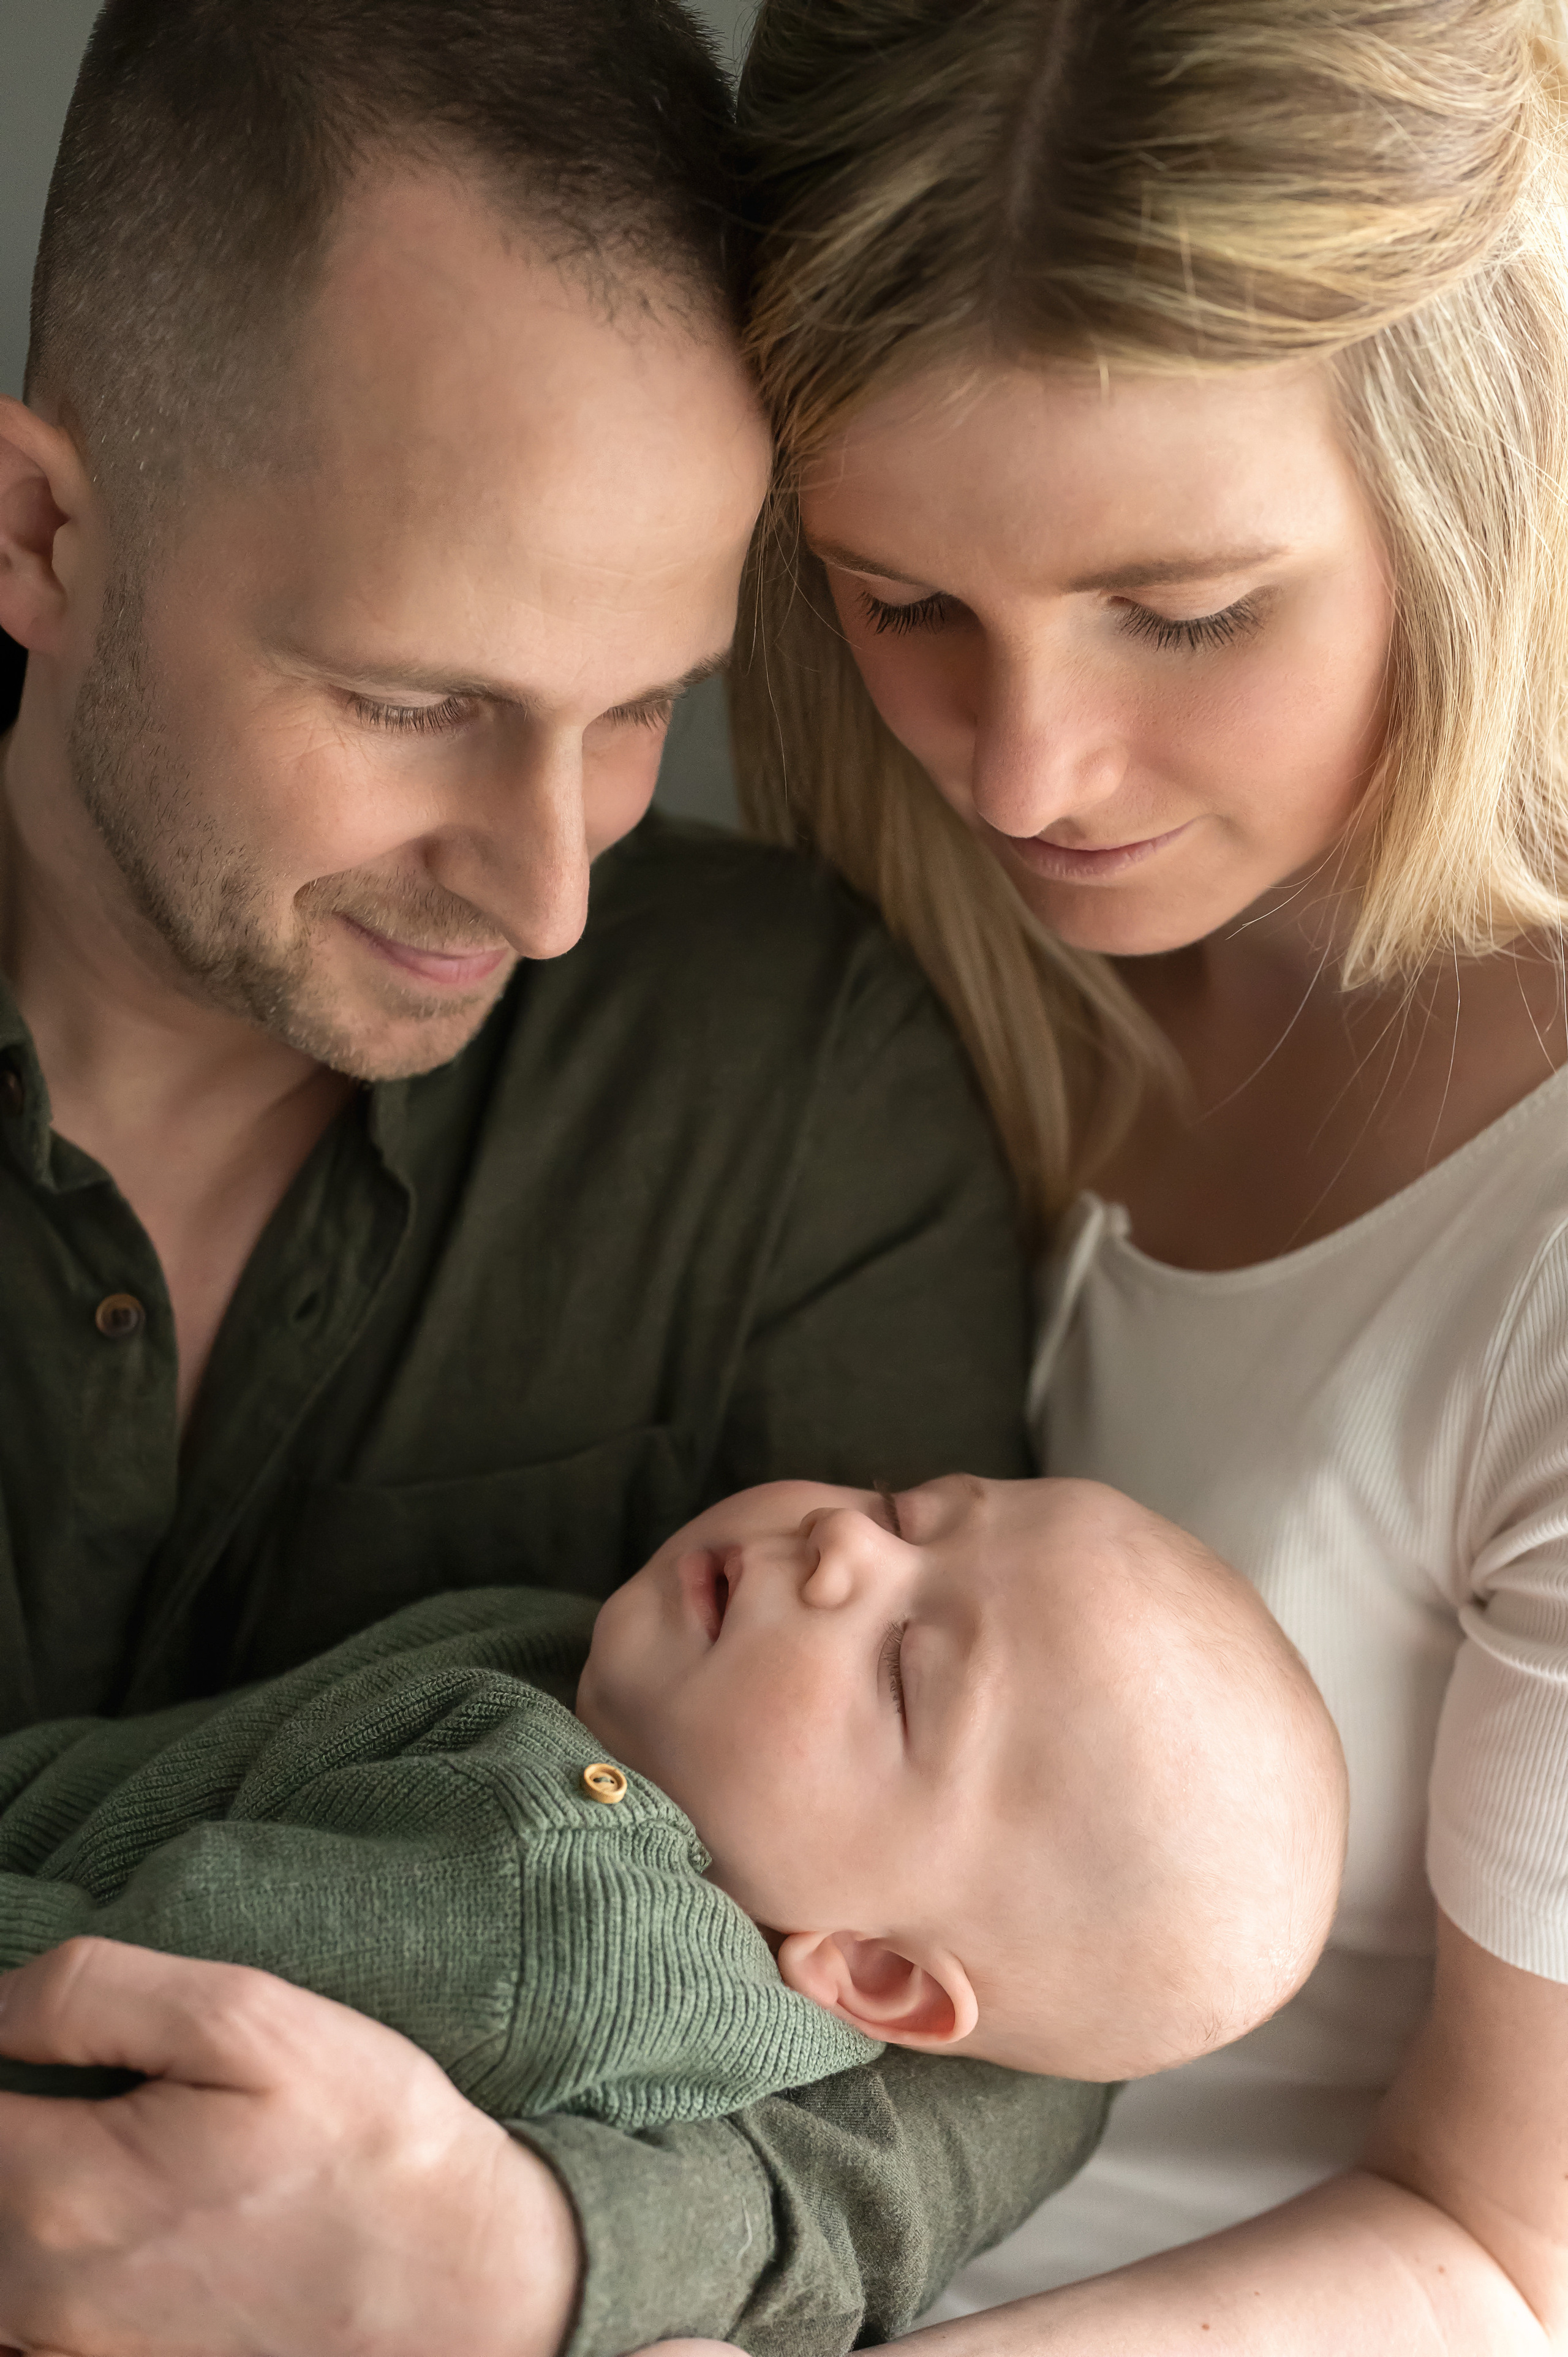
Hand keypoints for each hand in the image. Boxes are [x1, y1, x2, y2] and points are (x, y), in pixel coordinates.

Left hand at [0, 1938, 580, 2356]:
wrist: (463, 2285)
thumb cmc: (366, 2136)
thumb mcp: (248, 2018)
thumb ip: (87, 1995)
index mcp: (62, 2189)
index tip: (26, 2029)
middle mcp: (39, 2295)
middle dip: (14, 2113)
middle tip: (64, 2069)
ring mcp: (72, 2353)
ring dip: (24, 2184)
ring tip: (81, 2126)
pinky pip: (24, 2319)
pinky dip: (39, 2263)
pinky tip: (107, 2219)